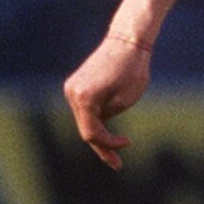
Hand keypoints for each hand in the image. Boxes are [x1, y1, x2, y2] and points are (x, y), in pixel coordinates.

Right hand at [63, 33, 151, 169]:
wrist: (128, 40)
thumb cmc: (132, 69)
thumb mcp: (125, 101)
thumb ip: (107, 119)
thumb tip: (98, 127)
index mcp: (83, 98)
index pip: (91, 134)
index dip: (108, 145)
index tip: (127, 144)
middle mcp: (72, 93)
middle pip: (85, 128)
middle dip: (102, 145)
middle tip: (117, 164)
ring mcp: (72, 87)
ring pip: (85, 120)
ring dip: (100, 132)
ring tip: (120, 145)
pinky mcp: (77, 84)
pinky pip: (86, 109)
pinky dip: (97, 119)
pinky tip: (111, 129)